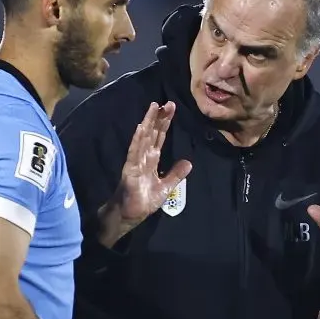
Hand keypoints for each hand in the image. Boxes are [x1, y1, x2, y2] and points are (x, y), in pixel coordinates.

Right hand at [98, 102, 191, 247]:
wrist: (130, 215)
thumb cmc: (144, 201)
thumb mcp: (166, 186)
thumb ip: (176, 174)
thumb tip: (189, 162)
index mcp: (152, 159)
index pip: (159, 137)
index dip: (165, 123)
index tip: (171, 109)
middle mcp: (144, 157)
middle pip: (152, 133)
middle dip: (159, 118)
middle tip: (167, 103)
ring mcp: (136, 161)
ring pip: (143, 138)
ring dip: (148, 122)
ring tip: (153, 107)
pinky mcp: (130, 169)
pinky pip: (134, 152)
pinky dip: (137, 139)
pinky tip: (141, 127)